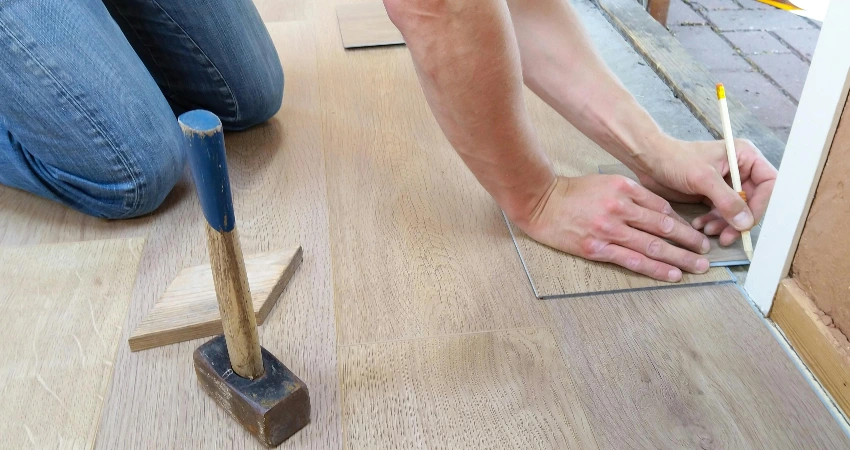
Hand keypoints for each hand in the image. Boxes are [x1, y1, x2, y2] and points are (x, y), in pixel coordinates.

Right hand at [521, 175, 710, 281]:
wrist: (540, 202)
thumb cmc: (573, 193)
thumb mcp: (606, 182)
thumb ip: (632, 195)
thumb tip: (661, 213)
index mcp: (624, 188)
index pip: (662, 208)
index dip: (682, 223)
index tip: (695, 233)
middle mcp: (619, 208)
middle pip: (663, 227)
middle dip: (689, 241)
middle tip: (706, 252)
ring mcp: (608, 229)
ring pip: (653, 245)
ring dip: (679, 258)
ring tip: (697, 266)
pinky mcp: (597, 248)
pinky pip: (633, 260)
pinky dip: (655, 269)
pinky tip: (672, 274)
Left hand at [629, 138, 776, 245]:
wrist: (649, 161)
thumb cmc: (675, 160)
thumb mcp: (704, 178)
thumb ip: (727, 200)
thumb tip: (746, 223)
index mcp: (745, 157)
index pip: (768, 183)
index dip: (761, 204)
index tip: (747, 222)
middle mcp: (740, 170)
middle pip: (753, 201)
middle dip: (739, 220)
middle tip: (726, 236)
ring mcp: (726, 184)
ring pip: (736, 211)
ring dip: (724, 224)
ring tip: (707, 230)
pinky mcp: (712, 195)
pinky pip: (721, 214)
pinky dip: (713, 222)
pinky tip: (700, 226)